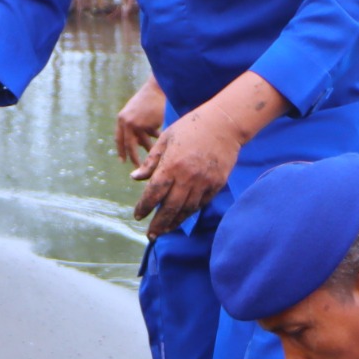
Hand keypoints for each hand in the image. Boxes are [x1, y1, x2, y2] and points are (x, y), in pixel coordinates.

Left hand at [114, 77, 166, 164]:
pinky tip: (163, 140)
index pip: (119, 138)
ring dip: (150, 148)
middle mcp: (125, 122)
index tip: (122, 160)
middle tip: (136, 166)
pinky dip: (158, 138)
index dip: (121, 150)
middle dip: (132, 157)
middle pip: (128, 145)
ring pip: (143, 142)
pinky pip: (152, 136)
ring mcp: (134, 124)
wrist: (158, 89)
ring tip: (155, 155)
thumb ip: (135, 127)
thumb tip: (137, 144)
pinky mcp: (144, 124)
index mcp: (121, 119)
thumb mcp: (137, 113)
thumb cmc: (149, 100)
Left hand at [130, 109, 239, 235]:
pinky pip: (201, 203)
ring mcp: (204, 182)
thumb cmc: (191, 127)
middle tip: (150, 235)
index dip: (144, 207)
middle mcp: (187, 177)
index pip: (153, 193)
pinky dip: (190, 212)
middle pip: (169, 208)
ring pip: (186, 209)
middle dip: (158, 224)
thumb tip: (135, 178)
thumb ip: (150, 161)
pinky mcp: (216, 184)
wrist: (224, 123)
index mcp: (171, 165)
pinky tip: (181, 217)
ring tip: (164, 230)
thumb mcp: (165, 139)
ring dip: (174, 222)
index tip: (138, 215)